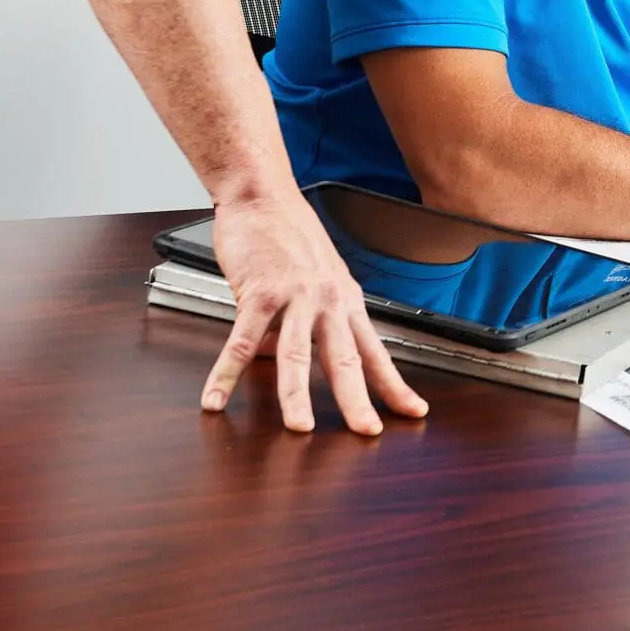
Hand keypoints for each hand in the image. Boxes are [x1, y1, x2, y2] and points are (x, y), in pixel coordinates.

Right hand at [202, 189, 427, 434]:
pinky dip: (226, 374)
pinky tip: (215, 399)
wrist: (264, 198)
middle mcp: (327, 301)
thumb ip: (304, 325)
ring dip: (297, 395)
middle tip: (366, 432)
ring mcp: (295, 297)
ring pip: (297, 354)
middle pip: (345, 359)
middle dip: (357, 400)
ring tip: (299, 428)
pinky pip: (241, 341)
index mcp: (346, 302)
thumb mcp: (313, 283)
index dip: (395, 385)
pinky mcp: (259, 292)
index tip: (414, 413)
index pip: (376, 352)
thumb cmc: (290, 238)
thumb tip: (283, 365)